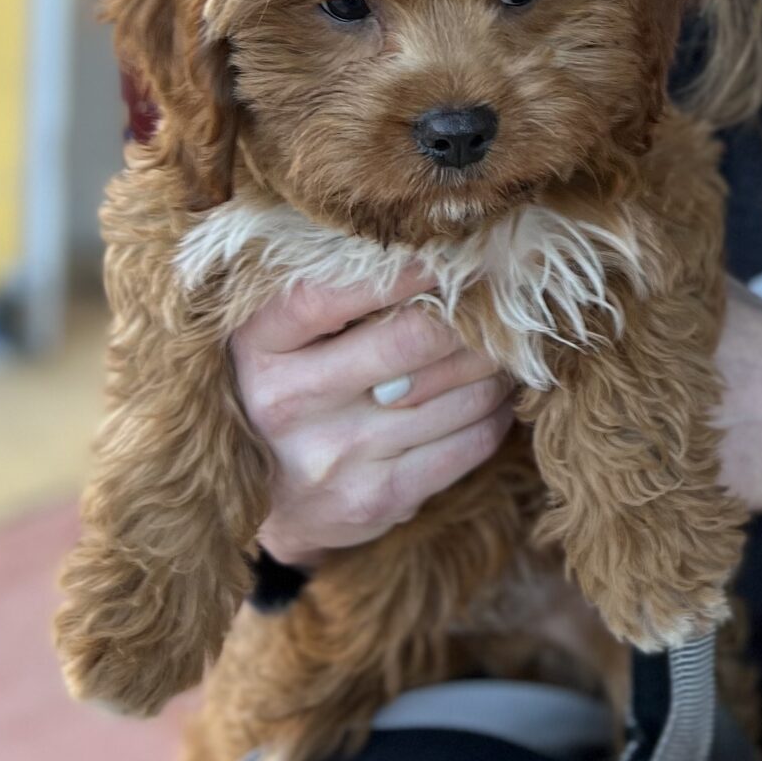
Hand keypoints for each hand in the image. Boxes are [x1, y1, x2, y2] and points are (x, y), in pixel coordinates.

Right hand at [232, 268, 515, 567]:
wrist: (266, 508)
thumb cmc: (289, 392)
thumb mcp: (279, 341)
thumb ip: (336, 298)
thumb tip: (435, 253)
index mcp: (260, 348)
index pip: (330, 295)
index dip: (400, 269)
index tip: (445, 252)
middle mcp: (291, 402)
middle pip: (412, 339)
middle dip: (469, 315)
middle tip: (496, 297)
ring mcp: (336, 456)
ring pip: (458, 392)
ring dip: (495, 364)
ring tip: (501, 347)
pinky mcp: (378, 499)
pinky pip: (471, 442)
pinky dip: (497, 411)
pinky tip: (492, 398)